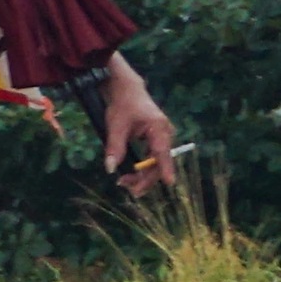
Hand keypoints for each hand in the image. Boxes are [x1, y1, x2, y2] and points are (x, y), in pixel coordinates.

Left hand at [106, 69, 180, 193]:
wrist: (126, 90)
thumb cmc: (122, 105)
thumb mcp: (115, 127)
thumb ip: (114, 148)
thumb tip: (111, 169)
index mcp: (158, 128)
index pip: (163, 152)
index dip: (166, 169)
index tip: (170, 183)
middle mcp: (165, 133)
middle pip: (159, 162)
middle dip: (145, 178)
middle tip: (129, 190)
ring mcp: (162, 136)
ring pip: (156, 162)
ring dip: (143, 175)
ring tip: (125, 183)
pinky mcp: (156, 139)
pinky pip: (153, 157)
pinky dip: (142, 167)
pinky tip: (131, 176)